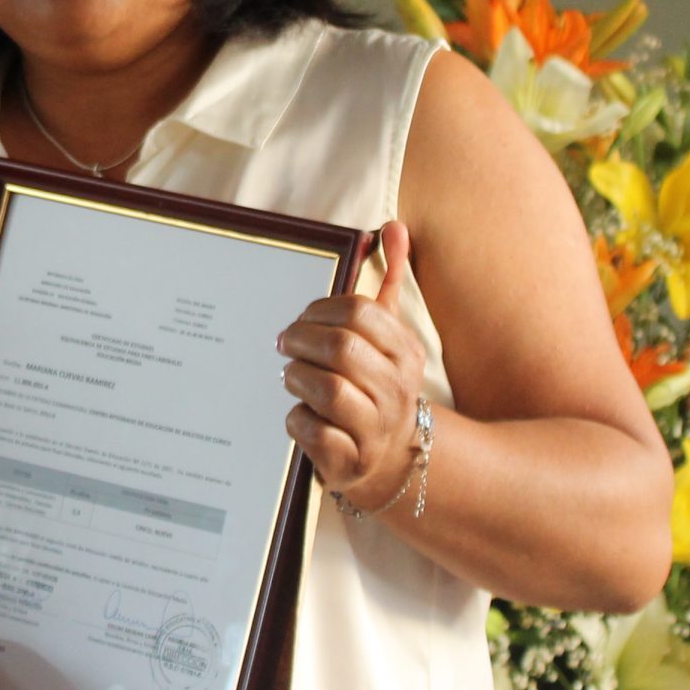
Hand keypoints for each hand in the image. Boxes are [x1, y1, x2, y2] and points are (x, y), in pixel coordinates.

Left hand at [279, 219, 425, 505]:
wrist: (393, 456)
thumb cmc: (378, 382)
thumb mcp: (389, 333)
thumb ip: (389, 279)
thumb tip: (394, 227)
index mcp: (406, 352)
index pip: (360, 312)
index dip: (320, 309)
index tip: (302, 317)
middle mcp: (397, 390)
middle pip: (340, 348)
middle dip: (301, 340)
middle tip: (283, 342)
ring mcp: (376, 429)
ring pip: (327, 390)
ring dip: (297, 377)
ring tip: (290, 375)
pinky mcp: (350, 463)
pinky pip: (312, 432)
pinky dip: (296, 419)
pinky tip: (300, 413)